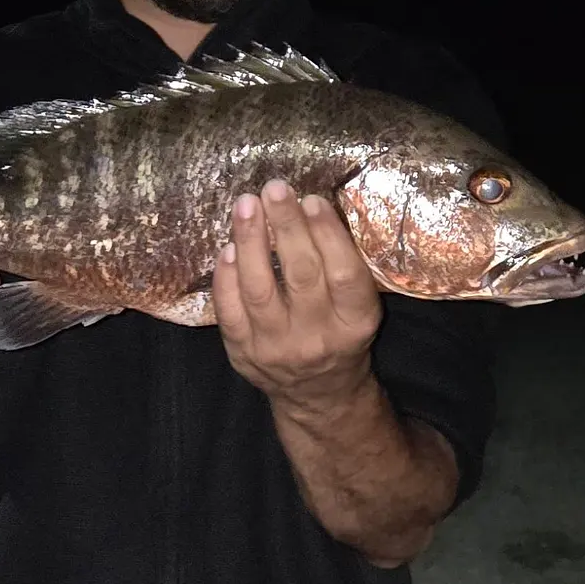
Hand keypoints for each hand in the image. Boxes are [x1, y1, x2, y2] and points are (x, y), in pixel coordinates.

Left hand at [212, 180, 384, 408]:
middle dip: (286, 226)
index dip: (327, 234)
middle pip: (300, 275)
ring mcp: (276, 348)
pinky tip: (228, 246)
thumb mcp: (358, 308)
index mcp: (356, 323)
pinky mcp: (243, 353)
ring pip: (259, 289)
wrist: (319, 395)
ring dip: (250, 241)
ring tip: (246, 205)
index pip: (344, 274)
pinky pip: (230, 309)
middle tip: (274, 188)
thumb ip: (341, 265)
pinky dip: (226, 275)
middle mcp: (318, 338)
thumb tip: (309, 204)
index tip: (312, 199)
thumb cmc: (340, 335)